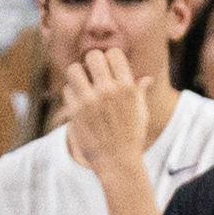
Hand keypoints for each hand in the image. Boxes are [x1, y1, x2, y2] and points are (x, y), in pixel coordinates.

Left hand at [58, 45, 148, 171]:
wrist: (118, 161)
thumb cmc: (131, 135)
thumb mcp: (141, 113)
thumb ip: (139, 92)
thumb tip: (147, 78)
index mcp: (127, 87)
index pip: (113, 53)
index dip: (108, 58)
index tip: (107, 67)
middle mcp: (109, 90)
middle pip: (92, 56)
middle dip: (91, 63)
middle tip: (92, 74)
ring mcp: (90, 100)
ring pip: (74, 69)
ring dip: (76, 75)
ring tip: (81, 84)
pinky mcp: (75, 110)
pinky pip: (66, 89)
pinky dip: (70, 94)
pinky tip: (78, 103)